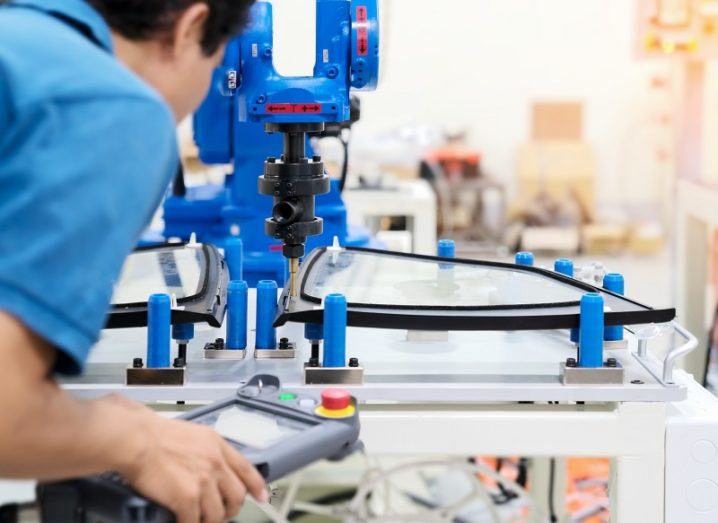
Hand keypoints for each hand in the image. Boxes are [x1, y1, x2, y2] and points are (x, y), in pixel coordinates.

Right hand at [115, 402, 267, 522]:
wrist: (136, 439)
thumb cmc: (153, 435)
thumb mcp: (193, 434)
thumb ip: (206, 450)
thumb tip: (210, 467)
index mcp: (217, 445)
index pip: (246, 468)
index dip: (257, 485)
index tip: (262, 496)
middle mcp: (215, 462)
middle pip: (237, 495)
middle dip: (232, 510)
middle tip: (224, 515)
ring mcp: (203, 480)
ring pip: (218, 513)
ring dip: (210, 520)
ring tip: (200, 520)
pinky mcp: (188, 497)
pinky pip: (195, 521)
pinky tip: (184, 522)